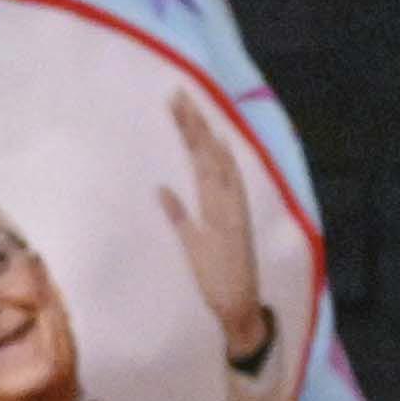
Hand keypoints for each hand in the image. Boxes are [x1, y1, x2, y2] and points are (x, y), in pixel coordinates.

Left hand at [158, 91, 277, 376]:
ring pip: (216, 164)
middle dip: (194, 124)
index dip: (191, 132)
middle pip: (209, 154)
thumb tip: (161, 190)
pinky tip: (210, 145)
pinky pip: (225, 190)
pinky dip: (220, 168)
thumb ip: (178, 215)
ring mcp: (230, 212)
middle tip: (178, 92)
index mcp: (218, 203)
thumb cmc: (215, 279)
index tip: (177, 105)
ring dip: (202, 136)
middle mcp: (226, 202)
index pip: (203, 159)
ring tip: (187, 108)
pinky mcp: (230, 226)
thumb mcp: (191, 242)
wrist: (238, 307)